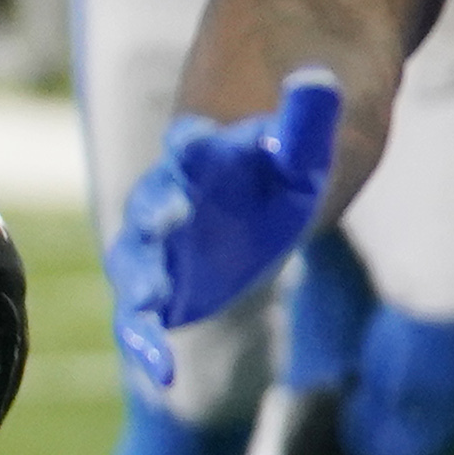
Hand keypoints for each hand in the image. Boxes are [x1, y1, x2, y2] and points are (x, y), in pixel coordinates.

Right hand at [110, 72, 340, 407]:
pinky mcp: (159, 289)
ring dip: (140, 281)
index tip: (197, 140)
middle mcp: (167, 198)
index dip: (194, 143)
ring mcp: (157, 248)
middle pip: (153, 202)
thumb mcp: (303, 150)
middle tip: (167, 215)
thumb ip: (305, 121)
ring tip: (148, 302)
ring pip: (135, 263)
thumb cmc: (277, 169)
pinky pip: (141, 318)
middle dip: (159, 209)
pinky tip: (160, 373)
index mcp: (201, 156)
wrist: (254, 202)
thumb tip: (318, 81)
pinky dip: (144, 341)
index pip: (193, 145)